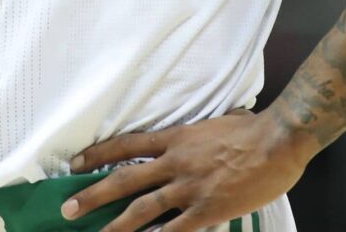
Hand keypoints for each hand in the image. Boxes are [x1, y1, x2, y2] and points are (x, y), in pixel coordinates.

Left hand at [60, 111, 314, 231]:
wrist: (277, 141)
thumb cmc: (252, 130)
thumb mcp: (215, 123)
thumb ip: (198, 135)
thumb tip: (196, 135)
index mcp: (176, 138)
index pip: (127, 144)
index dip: (99, 154)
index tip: (76, 164)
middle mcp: (175, 163)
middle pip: (124, 179)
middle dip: (94, 195)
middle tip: (68, 209)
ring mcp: (189, 188)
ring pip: (142, 209)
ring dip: (115, 226)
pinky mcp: (207, 210)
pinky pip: (176, 231)